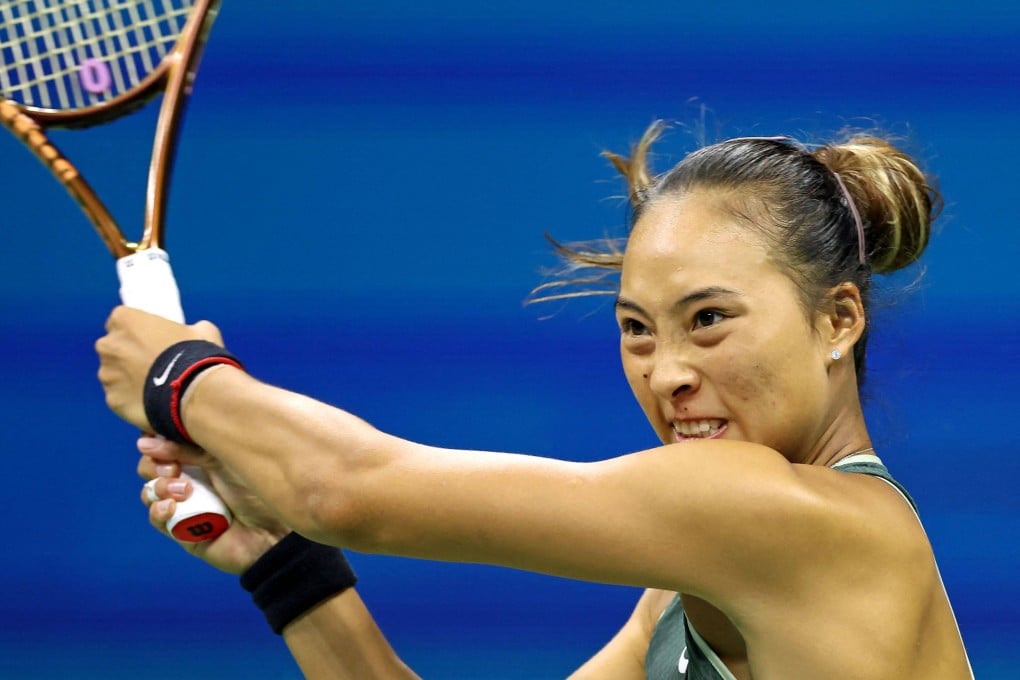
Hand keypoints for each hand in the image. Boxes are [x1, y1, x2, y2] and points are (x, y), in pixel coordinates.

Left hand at [96, 307, 222, 430]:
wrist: (197, 393)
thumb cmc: (198, 356)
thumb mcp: (202, 331)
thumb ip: (189, 328)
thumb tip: (195, 332)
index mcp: (124, 320)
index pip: (121, 320)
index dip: (137, 331)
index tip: (152, 339)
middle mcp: (109, 345)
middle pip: (113, 347)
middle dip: (128, 354)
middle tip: (153, 363)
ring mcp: (107, 374)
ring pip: (114, 375)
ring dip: (129, 379)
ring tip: (155, 387)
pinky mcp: (113, 400)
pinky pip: (120, 398)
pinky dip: (132, 400)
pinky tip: (152, 402)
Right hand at [138, 436, 287, 573]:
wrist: (276, 529)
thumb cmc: (259, 487)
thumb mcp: (223, 458)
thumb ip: (189, 447)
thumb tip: (145, 443)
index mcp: (201, 457)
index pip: (164, 444)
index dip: (155, 441)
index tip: (155, 439)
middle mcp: (191, 479)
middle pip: (151, 466)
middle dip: (154, 464)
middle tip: (173, 467)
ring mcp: (186, 505)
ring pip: (151, 492)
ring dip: (158, 487)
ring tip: (182, 489)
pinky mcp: (183, 532)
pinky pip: (158, 519)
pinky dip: (158, 510)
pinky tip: (171, 507)